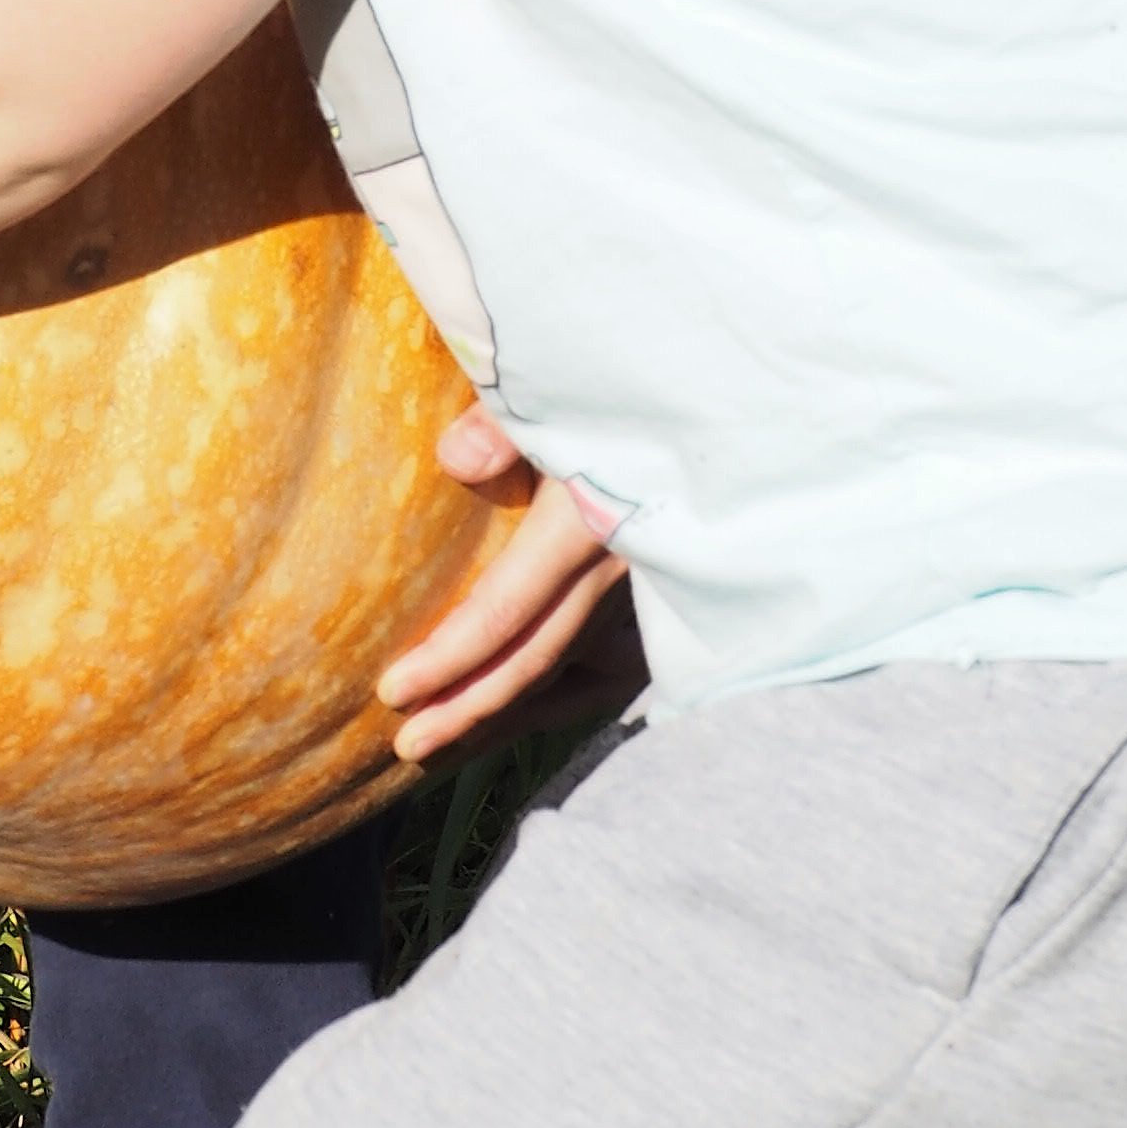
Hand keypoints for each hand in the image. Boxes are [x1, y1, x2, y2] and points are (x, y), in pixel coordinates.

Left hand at [380, 409, 637, 763]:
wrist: (734, 395)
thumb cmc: (631, 378)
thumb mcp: (569, 387)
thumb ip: (507, 422)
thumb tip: (454, 459)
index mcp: (592, 519)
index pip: (508, 608)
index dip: (449, 657)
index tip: (392, 693)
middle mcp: (624, 565)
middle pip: (537, 655)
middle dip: (470, 707)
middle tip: (407, 747)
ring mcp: (652, 586)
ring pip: (573, 668)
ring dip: (509, 711)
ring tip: (447, 749)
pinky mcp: (669, 591)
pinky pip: (611, 661)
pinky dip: (561, 693)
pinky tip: (522, 714)